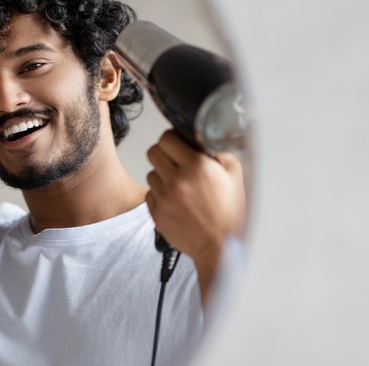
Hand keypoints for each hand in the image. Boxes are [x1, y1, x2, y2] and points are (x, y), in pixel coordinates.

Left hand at [145, 130, 246, 300]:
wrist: (221, 247)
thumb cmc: (230, 214)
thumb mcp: (235, 176)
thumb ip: (219, 153)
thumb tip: (202, 143)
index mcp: (197, 167)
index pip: (167, 138)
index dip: (172, 139)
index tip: (177, 144)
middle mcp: (177, 180)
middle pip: (153, 152)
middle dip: (164, 154)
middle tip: (175, 161)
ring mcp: (164, 197)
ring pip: (150, 173)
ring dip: (162, 175)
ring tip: (180, 185)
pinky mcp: (156, 213)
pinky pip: (149, 193)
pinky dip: (159, 194)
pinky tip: (176, 200)